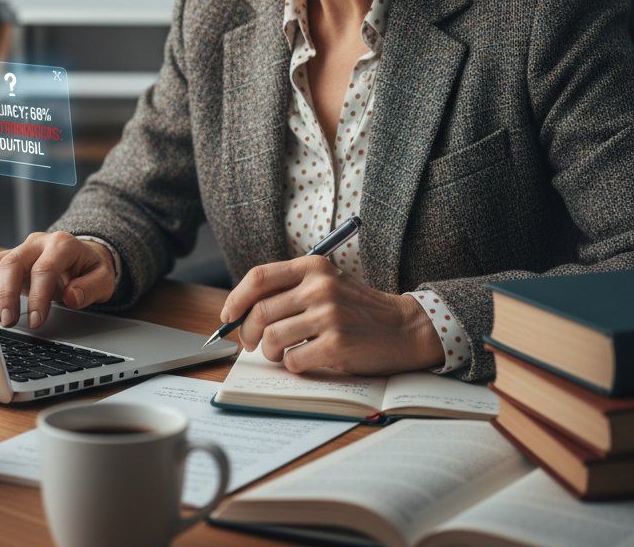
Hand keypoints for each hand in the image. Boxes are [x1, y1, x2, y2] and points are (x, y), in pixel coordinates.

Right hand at [0, 231, 116, 330]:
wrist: (82, 256)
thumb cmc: (90, 269)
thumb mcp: (104, 279)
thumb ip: (90, 288)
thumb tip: (71, 297)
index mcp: (62, 244)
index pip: (44, 269)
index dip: (38, 297)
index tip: (36, 321)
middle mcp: (38, 243)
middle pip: (13, 263)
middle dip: (7, 294)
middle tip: (8, 321)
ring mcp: (22, 249)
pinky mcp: (10, 258)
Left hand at [221, 257, 443, 374]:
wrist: (405, 328)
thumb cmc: (358, 309)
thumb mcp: (326, 284)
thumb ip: (291, 290)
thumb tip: (242, 311)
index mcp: (313, 267)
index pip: (259, 277)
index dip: (236, 298)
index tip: (228, 315)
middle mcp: (319, 287)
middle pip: (260, 310)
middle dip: (248, 332)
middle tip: (251, 343)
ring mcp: (329, 315)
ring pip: (272, 337)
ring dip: (269, 352)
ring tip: (280, 354)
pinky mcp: (337, 344)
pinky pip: (294, 360)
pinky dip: (292, 366)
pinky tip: (303, 361)